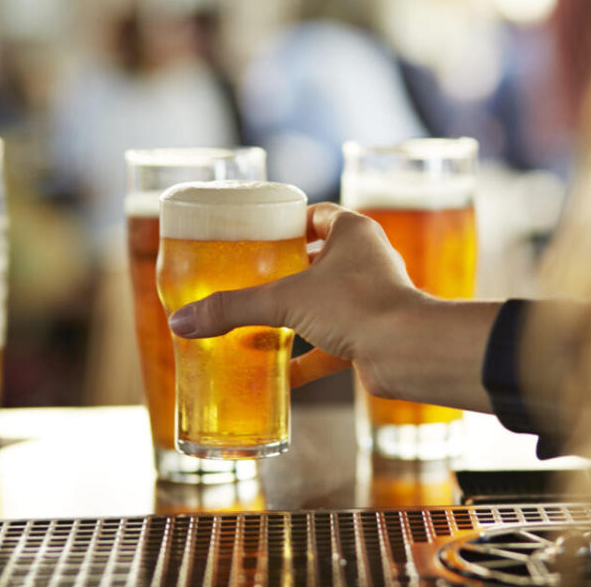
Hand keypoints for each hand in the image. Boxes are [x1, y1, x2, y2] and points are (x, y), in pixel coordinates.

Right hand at [167, 202, 425, 395]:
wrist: (408, 352)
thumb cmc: (358, 306)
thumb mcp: (285, 301)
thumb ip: (234, 308)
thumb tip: (182, 322)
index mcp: (352, 232)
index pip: (317, 215)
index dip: (288, 222)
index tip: (258, 235)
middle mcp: (366, 261)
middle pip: (318, 260)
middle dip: (286, 272)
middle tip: (249, 280)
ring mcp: (371, 300)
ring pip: (325, 303)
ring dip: (295, 316)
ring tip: (256, 324)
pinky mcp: (371, 336)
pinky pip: (332, 344)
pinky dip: (306, 359)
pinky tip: (278, 375)